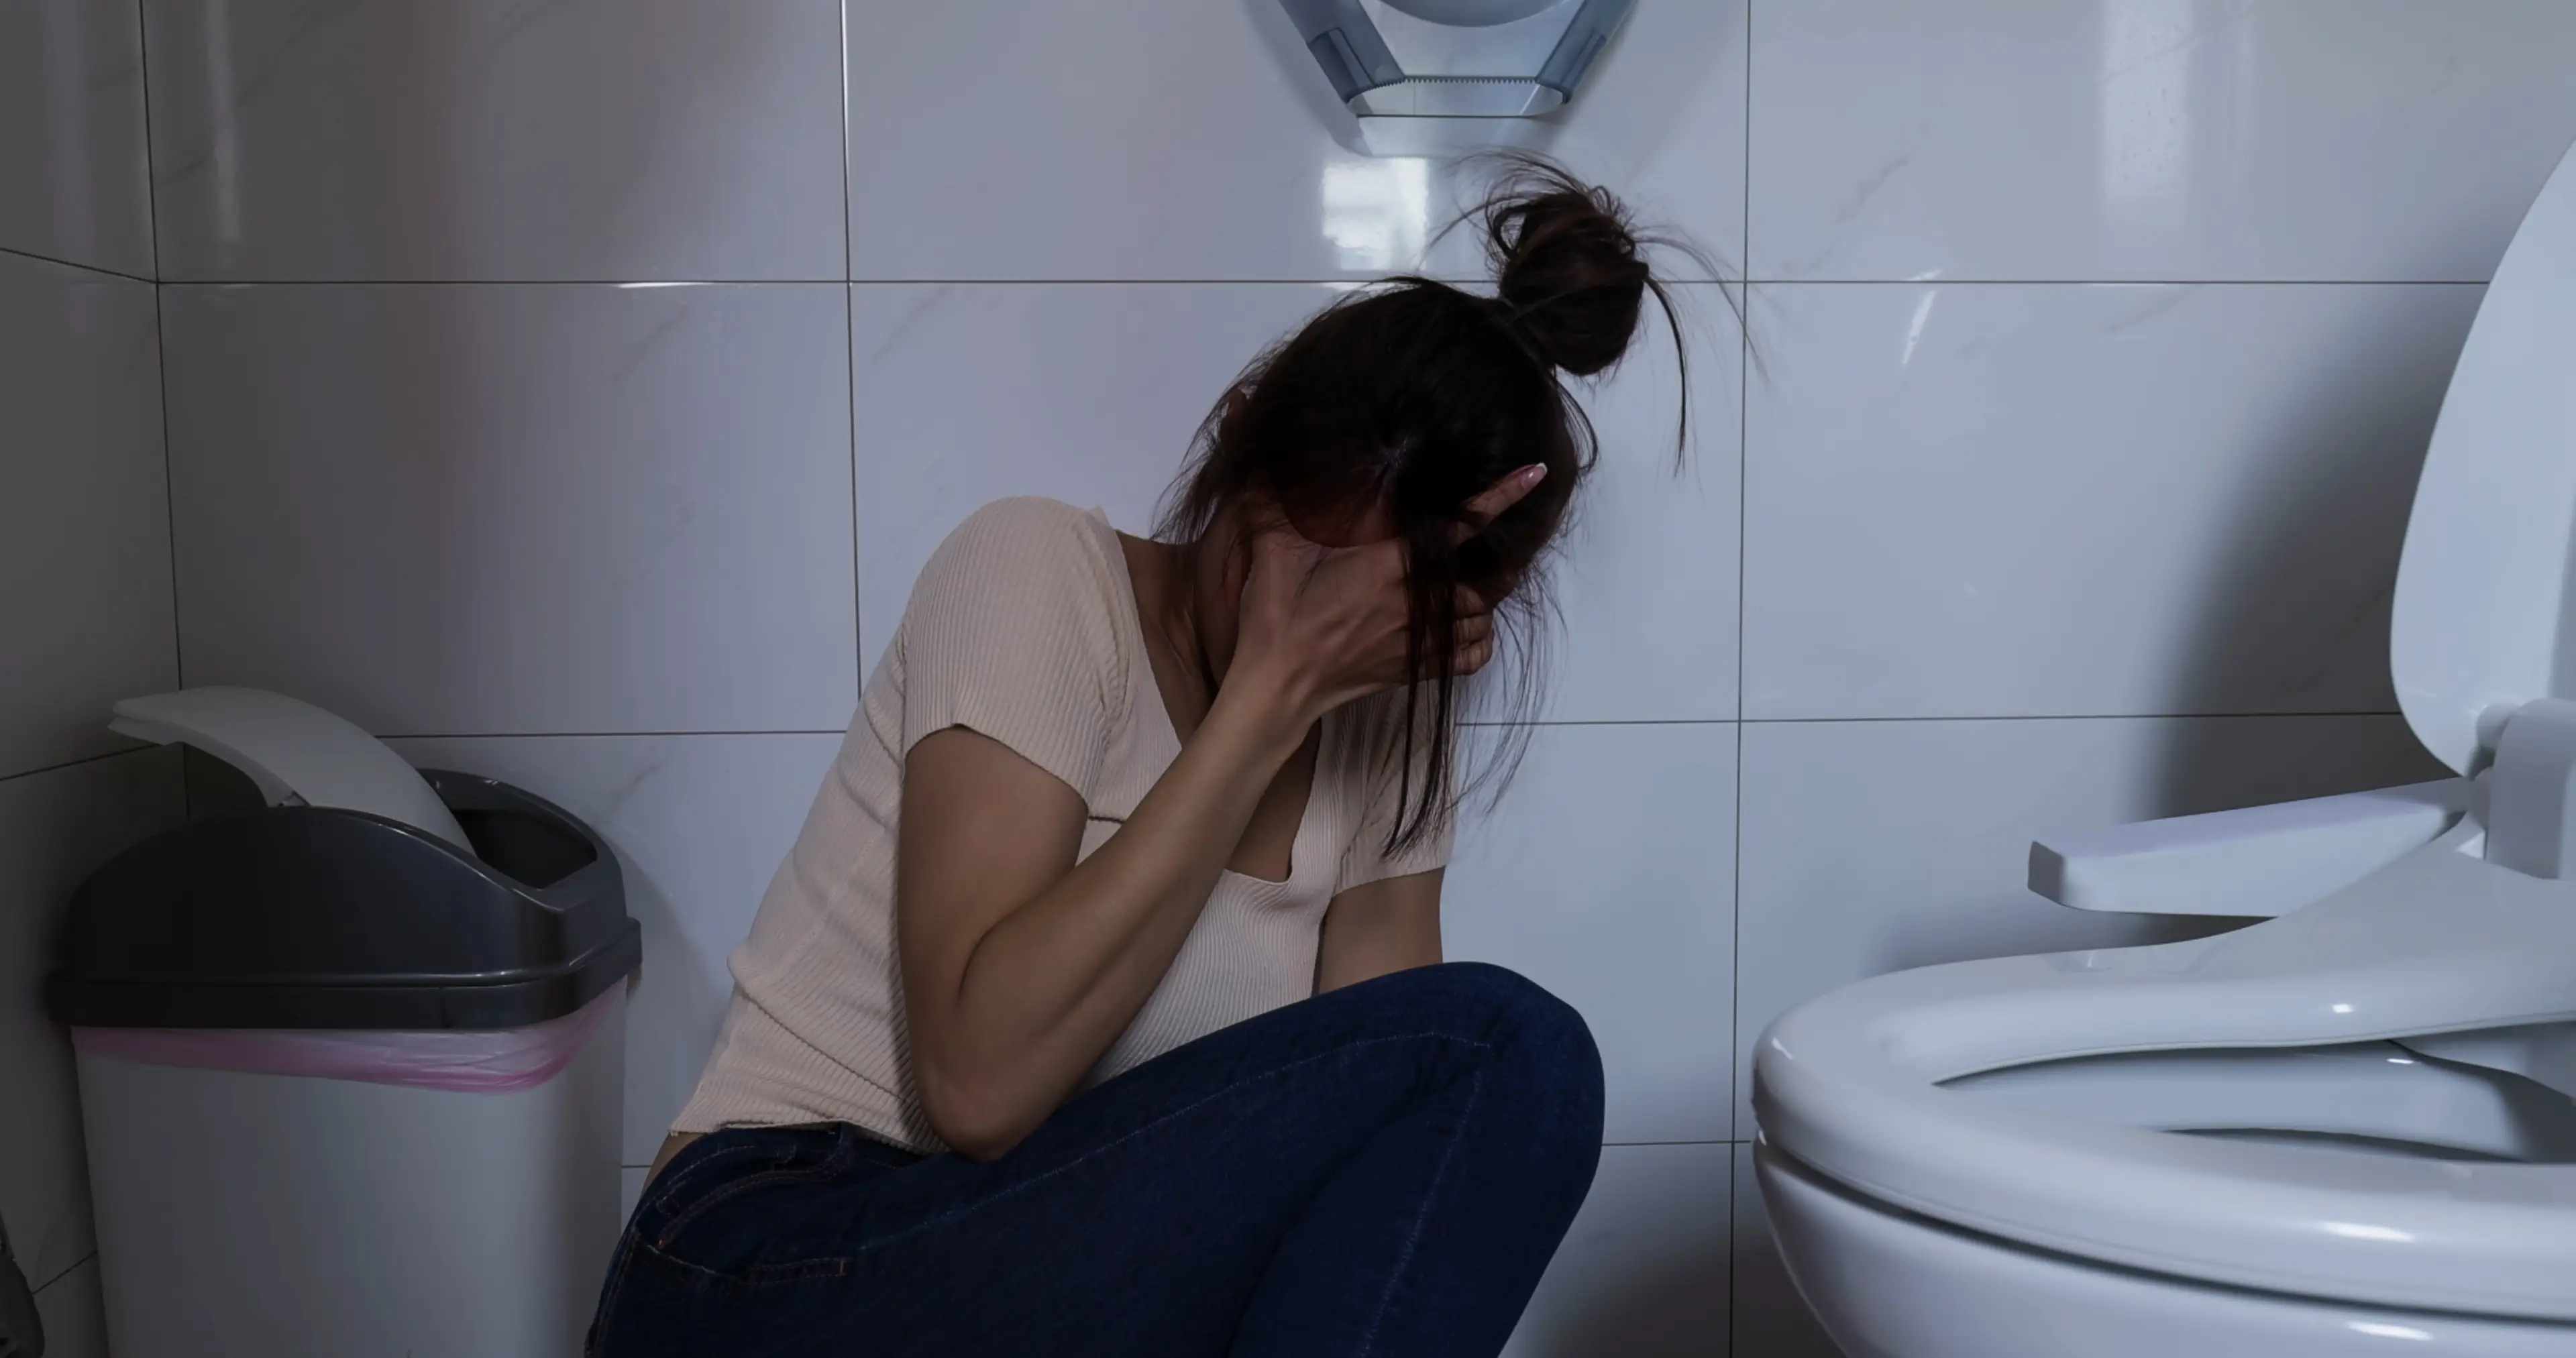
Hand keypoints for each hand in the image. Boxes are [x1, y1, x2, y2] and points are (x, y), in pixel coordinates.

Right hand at [1226, 465, 1547, 721]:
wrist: (1278, 686)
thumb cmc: (1276, 617)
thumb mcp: (1273, 553)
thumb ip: (1271, 501)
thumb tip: (1247, 443)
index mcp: (1387, 565)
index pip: (1458, 527)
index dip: (1498, 498)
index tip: (1533, 475)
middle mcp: (1413, 602)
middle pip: (1480, 581)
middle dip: (1494, 566)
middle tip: (1495, 554)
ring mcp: (1418, 641)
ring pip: (1479, 618)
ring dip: (1483, 603)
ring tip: (1477, 589)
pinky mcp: (1415, 671)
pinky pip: (1470, 659)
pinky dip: (1478, 643)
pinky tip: (1470, 632)